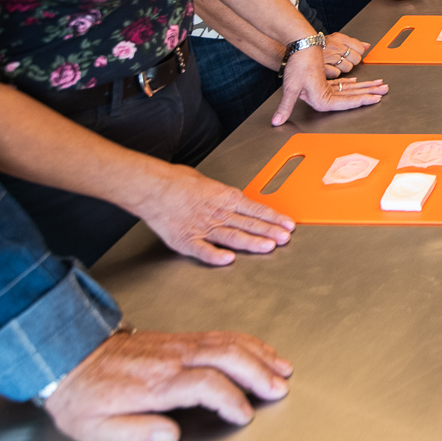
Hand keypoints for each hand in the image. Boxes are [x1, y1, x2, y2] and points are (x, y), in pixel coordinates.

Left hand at [45, 329, 291, 440]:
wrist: (69, 355)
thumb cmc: (84, 396)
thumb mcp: (96, 429)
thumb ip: (136, 434)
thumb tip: (171, 435)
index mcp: (156, 382)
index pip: (206, 384)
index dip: (230, 401)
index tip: (243, 416)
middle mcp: (173, 358)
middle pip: (227, 356)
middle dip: (258, 372)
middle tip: (280, 389)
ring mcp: (178, 344)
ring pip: (228, 342)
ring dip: (259, 355)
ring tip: (282, 369)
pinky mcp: (180, 338)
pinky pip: (220, 335)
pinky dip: (246, 342)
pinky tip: (259, 351)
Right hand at [134, 165, 296, 265]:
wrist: (153, 187)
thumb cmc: (177, 181)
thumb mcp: (207, 182)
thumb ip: (222, 195)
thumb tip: (232, 201)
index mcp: (224, 197)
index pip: (255, 209)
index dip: (273, 217)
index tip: (287, 224)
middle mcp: (218, 213)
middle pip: (249, 223)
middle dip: (270, 231)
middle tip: (286, 238)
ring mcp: (204, 227)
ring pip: (233, 236)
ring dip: (252, 242)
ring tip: (269, 247)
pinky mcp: (187, 240)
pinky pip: (204, 250)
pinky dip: (216, 255)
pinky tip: (229, 259)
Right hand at [271, 45, 388, 124]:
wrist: (297, 47)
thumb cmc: (297, 64)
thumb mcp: (292, 87)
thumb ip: (286, 106)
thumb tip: (275, 122)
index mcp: (319, 100)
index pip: (345, 103)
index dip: (361, 101)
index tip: (375, 99)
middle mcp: (323, 97)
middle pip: (350, 97)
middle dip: (369, 93)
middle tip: (385, 90)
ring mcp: (324, 89)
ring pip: (349, 90)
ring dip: (365, 87)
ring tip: (380, 86)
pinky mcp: (324, 82)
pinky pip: (342, 85)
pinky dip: (352, 83)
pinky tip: (360, 83)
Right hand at [322, 31, 368, 75]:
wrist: (301, 48)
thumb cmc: (321, 46)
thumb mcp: (337, 40)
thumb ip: (354, 43)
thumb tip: (367, 46)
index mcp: (339, 38)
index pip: (360, 48)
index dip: (358, 53)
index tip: (352, 54)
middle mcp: (335, 46)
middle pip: (356, 59)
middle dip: (351, 61)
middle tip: (342, 59)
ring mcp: (329, 57)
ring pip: (348, 67)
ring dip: (343, 68)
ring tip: (335, 64)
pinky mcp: (323, 67)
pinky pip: (337, 73)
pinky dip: (334, 73)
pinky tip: (329, 68)